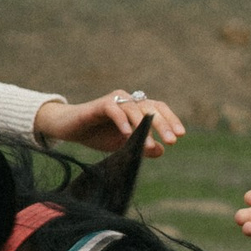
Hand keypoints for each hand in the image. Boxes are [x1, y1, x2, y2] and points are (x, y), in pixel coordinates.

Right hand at [37, 89, 185, 152]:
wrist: (70, 128)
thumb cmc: (98, 134)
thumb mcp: (123, 144)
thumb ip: (141, 146)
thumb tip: (161, 151)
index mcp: (136, 108)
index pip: (158, 108)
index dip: (171, 120)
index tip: (180, 136)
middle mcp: (128, 100)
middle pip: (150, 108)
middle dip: (163, 124)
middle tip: (172, 141)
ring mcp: (114, 100)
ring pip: (134, 109)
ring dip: (143, 127)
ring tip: (149, 145)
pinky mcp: (100, 104)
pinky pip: (114, 109)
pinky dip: (122, 121)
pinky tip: (128, 134)